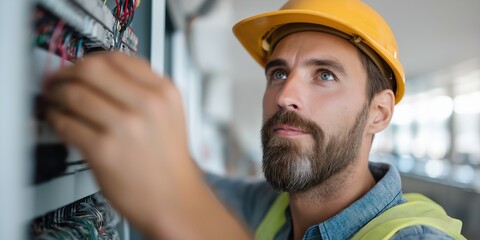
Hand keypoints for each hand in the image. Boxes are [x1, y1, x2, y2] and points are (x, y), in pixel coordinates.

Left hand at [44, 52, 250, 238]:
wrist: (174, 198)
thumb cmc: (168, 161)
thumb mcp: (169, 114)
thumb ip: (143, 89)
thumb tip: (103, 73)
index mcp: (164, 92)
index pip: (118, 57)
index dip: (90, 58)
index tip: (80, 65)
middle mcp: (147, 105)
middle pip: (93, 69)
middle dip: (68, 71)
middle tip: (59, 79)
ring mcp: (126, 127)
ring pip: (75, 93)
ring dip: (57, 94)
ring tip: (54, 99)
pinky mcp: (104, 150)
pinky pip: (67, 123)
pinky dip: (55, 118)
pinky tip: (58, 119)